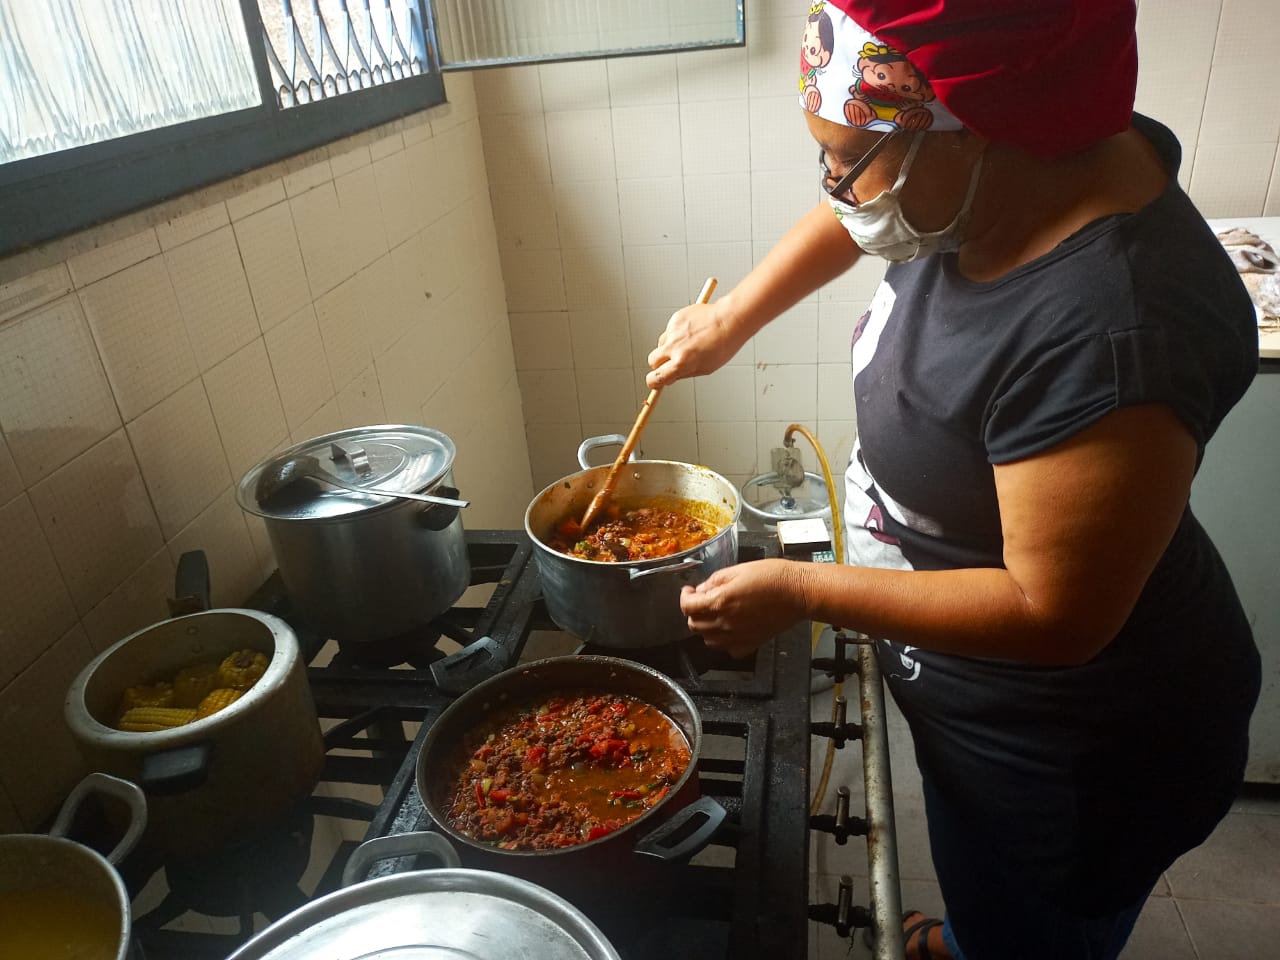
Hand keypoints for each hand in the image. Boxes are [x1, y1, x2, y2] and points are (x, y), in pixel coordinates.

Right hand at [646, 301, 744, 388]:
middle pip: (652, 360)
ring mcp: (673, 331)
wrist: (729, 321)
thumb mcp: (706, 368)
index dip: (653, 382)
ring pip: (661, 343)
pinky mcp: (675, 319)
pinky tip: (692, 332)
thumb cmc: (723, 345)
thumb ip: (684, 373)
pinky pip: (670, 330)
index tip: (654, 382)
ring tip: (688, 343)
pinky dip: (677, 333)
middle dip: (658, 364)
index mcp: (681, 362)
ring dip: (669, 347)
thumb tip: (669, 378)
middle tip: (669, 363)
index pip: (656, 377)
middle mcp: (674, 347)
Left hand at [681, 559, 806, 658]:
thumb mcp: (738, 569)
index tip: (689, 592)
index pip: (687, 606)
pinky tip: (730, 630)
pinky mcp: (751, 644)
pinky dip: (724, 642)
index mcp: (720, 601)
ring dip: (706, 628)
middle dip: (693, 611)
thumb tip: (702, 590)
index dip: (684, 597)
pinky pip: (729, 650)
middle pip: (694, 625)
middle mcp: (725, 623)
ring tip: (714, 614)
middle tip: (701, 601)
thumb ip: (715, 581)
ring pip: (708, 640)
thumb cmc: (774, 577)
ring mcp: (737, 637)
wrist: (798, 592)